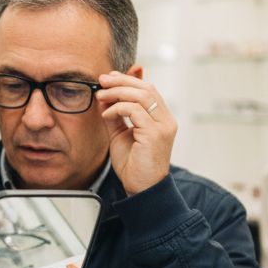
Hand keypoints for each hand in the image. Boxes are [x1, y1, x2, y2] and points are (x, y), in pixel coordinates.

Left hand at [97, 71, 177, 194]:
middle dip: (122, 81)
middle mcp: (166, 120)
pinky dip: (117, 108)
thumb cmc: (132, 164)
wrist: (141, 188)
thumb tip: (104, 95)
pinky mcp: (155, 134)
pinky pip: (135, 111)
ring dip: (117, 92)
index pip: (148, 89)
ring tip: (100, 95)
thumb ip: (115, 114)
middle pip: (146, 88)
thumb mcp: (120, 133)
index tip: (108, 78)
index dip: (128, 80)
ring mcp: (163, 126)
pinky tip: (106, 115)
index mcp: (161, 118)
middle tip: (102, 80)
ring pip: (142, 96)